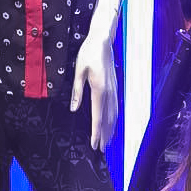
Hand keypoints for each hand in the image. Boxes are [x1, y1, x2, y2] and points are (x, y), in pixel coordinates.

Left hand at [70, 32, 117, 150]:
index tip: (94, 144)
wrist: (102, 41)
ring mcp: (114, 91)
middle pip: (108, 120)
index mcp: (99, 90)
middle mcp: (109, 93)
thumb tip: (73, 108)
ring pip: (114, 115)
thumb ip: (76, 91)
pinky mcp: (115, 88)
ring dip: (111, 130)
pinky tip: (113, 125)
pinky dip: (114, 119)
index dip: (96, 133)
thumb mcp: (79, 71)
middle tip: (101, 149)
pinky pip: (116, 108)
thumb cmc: (89, 53)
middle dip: (105, 136)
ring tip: (108, 141)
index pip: (98, 117)